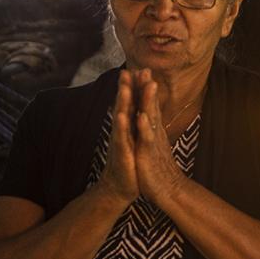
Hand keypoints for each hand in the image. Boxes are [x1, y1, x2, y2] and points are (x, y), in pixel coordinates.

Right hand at [94, 69, 139, 206]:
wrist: (119, 188)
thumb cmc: (129, 163)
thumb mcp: (134, 141)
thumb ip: (135, 125)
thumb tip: (139, 110)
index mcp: (128, 128)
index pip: (131, 104)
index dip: (135, 88)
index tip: (140, 69)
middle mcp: (122, 131)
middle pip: (124, 106)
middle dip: (126, 88)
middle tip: (128, 70)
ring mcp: (120, 142)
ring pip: (121, 118)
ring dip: (122, 102)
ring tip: (123, 87)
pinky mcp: (122, 154)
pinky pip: (122, 138)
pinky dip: (122, 126)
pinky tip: (122, 116)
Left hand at [132, 72, 187, 204]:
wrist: (167, 189)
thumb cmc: (157, 167)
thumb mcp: (153, 144)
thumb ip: (151, 129)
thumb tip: (149, 116)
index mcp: (152, 129)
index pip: (148, 104)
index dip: (144, 88)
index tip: (140, 69)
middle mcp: (154, 132)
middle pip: (151, 106)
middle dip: (147, 87)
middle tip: (144, 67)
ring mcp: (153, 142)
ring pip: (151, 118)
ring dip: (150, 101)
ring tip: (148, 83)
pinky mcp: (150, 154)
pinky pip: (148, 138)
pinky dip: (145, 127)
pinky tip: (141, 116)